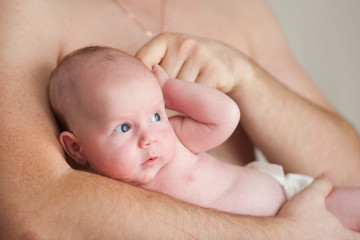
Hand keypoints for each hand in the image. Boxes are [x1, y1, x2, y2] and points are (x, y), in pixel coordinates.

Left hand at [136, 32, 253, 93]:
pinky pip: (194, 96)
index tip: (148, 93)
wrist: (230, 65)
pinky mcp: (213, 70)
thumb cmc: (192, 67)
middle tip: (175, 96)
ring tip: (189, 95)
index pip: (142, 61)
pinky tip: (200, 97)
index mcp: (165, 39)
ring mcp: (199, 55)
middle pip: (160, 81)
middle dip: (165, 95)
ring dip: (181, 101)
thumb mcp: (171, 60)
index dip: (143, 82)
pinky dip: (194, 103)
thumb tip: (141, 95)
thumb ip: (155, 72)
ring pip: (177, 91)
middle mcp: (182, 43)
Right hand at [277, 174, 359, 238]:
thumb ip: (323, 184)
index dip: (358, 230)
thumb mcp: (311, 195)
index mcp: (344, 236)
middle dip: (346, 235)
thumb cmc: (297, 218)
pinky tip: (308, 237)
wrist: (277, 236)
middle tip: (340, 230)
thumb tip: (328, 175)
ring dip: (330, 238)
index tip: (354, 226)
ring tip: (322, 233)